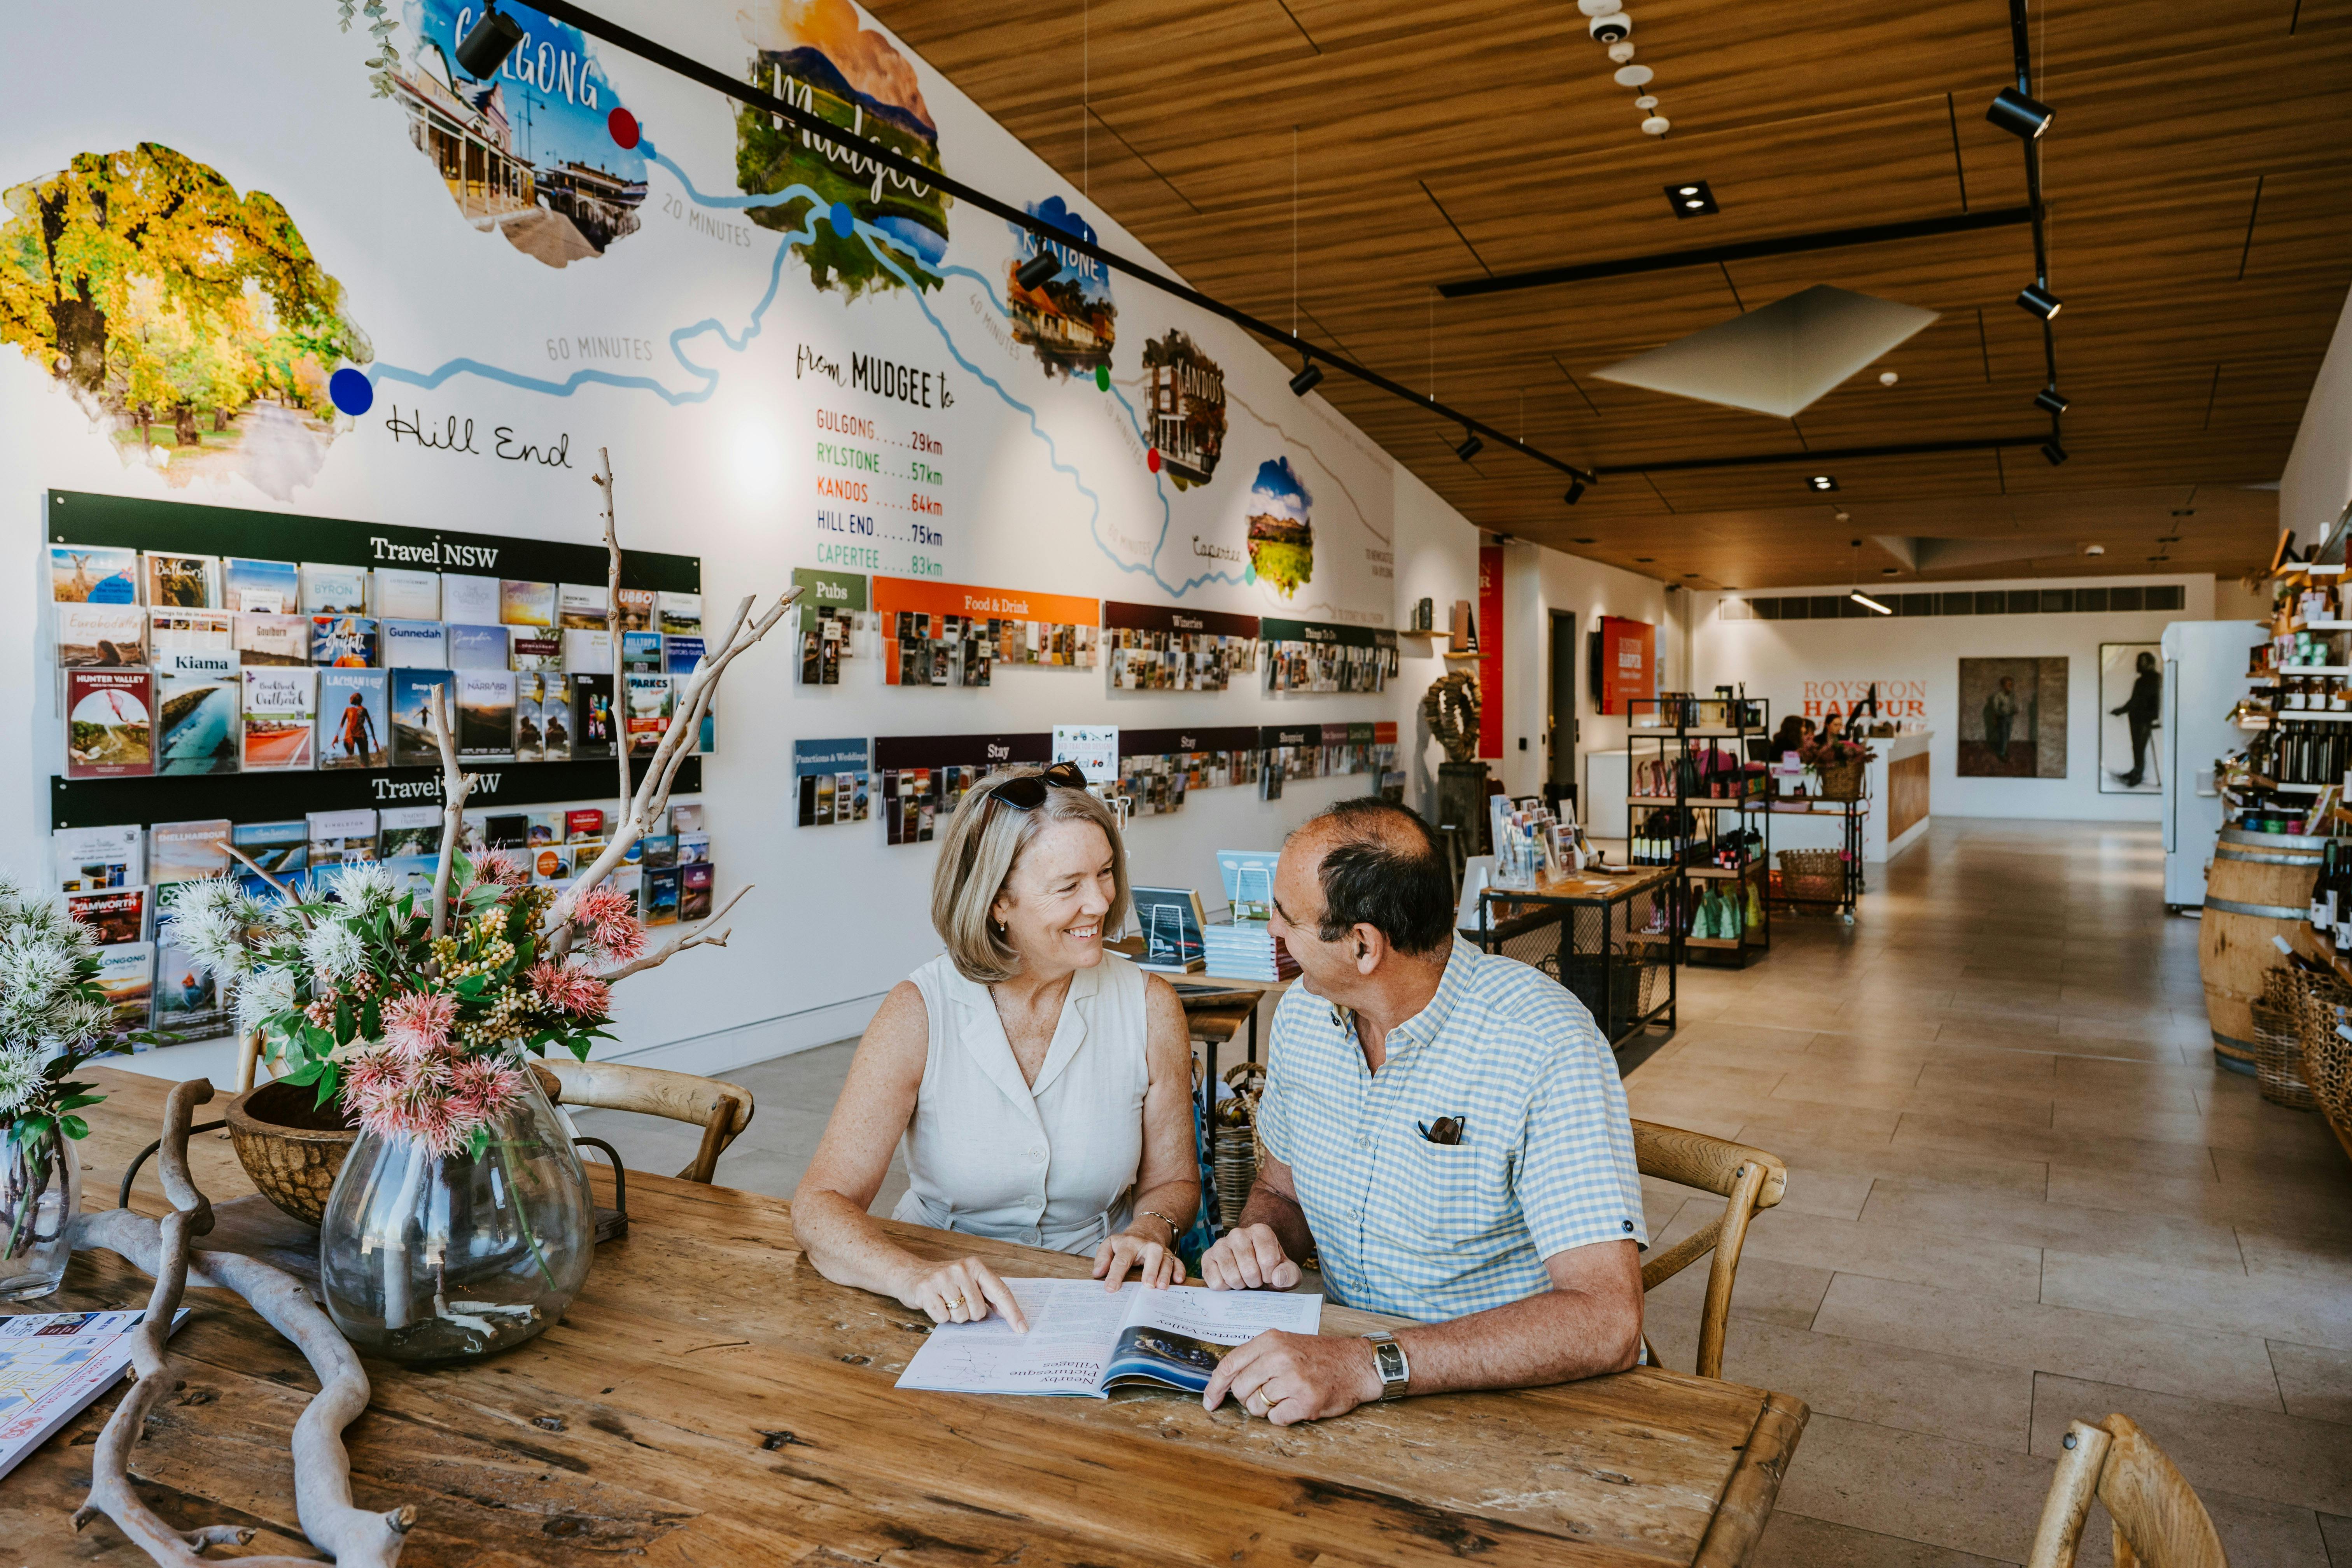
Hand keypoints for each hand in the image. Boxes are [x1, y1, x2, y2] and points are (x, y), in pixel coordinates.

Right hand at [899, 1256, 1027, 1331]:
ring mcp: (943, 1278)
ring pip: (962, 1316)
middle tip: (957, 1303)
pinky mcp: (927, 1290)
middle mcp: (961, 1269)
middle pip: (979, 1311)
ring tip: (945, 1302)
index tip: (1022, 1328)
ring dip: (954, 1316)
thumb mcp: (968, 1280)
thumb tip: (1010, 1315)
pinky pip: (943, 1318)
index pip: (1000, 1292)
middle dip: (970, 1314)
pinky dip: (940, 1317)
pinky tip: (934, 1304)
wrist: (909, 1274)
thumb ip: (988, 1294)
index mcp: (975, 1266)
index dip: (1013, 1312)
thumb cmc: (944, 1281)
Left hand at [1092, 1228, 1181, 1290]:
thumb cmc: (1125, 1244)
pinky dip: (1180, 1271)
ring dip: (1165, 1273)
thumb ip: (1102, 1258)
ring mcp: (1161, 1251)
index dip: (1115, 1274)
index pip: (1121, 1259)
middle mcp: (1147, 1246)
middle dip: (1150, 1270)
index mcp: (1129, 1244)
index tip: (1111, 1288)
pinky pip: (1178, 1263)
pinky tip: (1178, 1280)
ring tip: (1162, 1287)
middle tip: (1148, 1286)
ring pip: (1166, 1260)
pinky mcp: (1171, 1256)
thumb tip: (1098, 1274)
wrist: (1146, 1230)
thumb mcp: (1110, 1245)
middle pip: (1152, 1254)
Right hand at [1198, 1223, 1300, 1291]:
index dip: (1270, 1275)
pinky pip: (1216, 1282)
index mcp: (1261, 1231)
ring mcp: (1220, 1244)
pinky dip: (1225, 1289)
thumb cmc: (1271, 1271)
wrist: (1253, 1271)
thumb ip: (1290, 1275)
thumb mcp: (1288, 1273)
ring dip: (1241, 1286)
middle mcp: (1238, 1233)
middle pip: (1249, 1270)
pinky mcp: (1207, 1258)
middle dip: (1255, 1282)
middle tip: (1255, 1279)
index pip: (1268, 1260)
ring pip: (1232, 1277)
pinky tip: (1229, 1281)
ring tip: (1243, 1279)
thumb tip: (1278, 1278)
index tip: (1269, 1274)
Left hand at [1202, 1330, 1382, 1424]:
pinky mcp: (1306, 1401)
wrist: (1357, 1364)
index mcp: (1270, 1340)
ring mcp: (1293, 1379)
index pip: (1229, 1365)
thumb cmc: (1320, 1356)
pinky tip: (1297, 1405)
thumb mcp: (1285, 1344)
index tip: (1210, 1401)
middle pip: (1240, 1389)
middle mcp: (1279, 1357)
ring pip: (1256, 1406)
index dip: (1215, 1386)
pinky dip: (1283, 1417)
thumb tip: (1225, 1381)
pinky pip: (1276, 1419)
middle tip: (1268, 1393)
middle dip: (1249, 1398)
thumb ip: (1257, 1357)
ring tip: (1287, 1396)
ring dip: (1267, 1408)